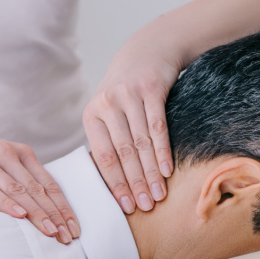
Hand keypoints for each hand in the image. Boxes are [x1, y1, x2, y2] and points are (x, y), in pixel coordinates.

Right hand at [0, 122, 78, 242]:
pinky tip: (20, 216)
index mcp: (21, 152)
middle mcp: (6, 155)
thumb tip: (45, 208)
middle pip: (37, 190)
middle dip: (56, 215)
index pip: (49, 183)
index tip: (74, 228)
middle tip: (68, 237)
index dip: (63, 207)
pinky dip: (6, 204)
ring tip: (51, 233)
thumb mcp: (0, 159)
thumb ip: (20, 177)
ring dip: (37, 214)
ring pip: (18, 191)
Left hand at [83, 37, 181, 213]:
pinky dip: (162, 151)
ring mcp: (128, 96)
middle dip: (135, 183)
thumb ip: (109, 141)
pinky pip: (157, 127)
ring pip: (140, 143)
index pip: (103, 157)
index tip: (125, 206)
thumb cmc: (127, 91)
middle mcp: (107, 105)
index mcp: (92, 115)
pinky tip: (167, 170)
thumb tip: (114, 183)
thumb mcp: (110, 110)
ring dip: (151, 172)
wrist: (147, 51)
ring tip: (159, 195)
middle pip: (123, 153)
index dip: (115, 183)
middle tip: (145, 207)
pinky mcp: (150, 89)